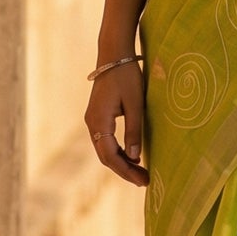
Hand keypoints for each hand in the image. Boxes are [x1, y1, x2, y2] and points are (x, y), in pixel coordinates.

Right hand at [86, 58, 147, 187]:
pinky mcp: (98, 116)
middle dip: (124, 170)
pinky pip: (106, 140)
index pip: (111, 156)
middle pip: (105, 156)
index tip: (143, 180)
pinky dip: (118, 151)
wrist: (114, 54)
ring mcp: (93, 120)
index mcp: (99, 122)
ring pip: (105, 149)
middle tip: (144, 181)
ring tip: (140, 172)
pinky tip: (132, 156)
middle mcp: (92, 123)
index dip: (126, 171)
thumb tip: (135, 158)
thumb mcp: (136, 104)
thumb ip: (134, 131)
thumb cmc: (127, 76)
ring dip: (121, 162)